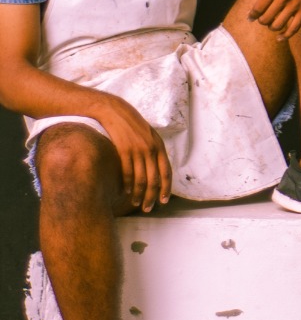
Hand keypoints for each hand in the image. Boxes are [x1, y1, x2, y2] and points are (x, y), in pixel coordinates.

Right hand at [97, 95, 171, 211]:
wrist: (115, 111)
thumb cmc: (133, 125)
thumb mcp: (149, 135)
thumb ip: (154, 151)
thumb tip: (157, 169)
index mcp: (159, 146)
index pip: (166, 172)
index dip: (166, 188)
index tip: (164, 201)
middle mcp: (150, 149)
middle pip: (154, 179)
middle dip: (151, 196)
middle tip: (148, 208)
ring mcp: (137, 150)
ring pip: (140, 179)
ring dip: (138, 194)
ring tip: (136, 203)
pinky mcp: (123, 150)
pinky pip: (127, 172)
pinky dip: (127, 185)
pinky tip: (126, 192)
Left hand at [248, 0, 300, 39]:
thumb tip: (256, 9)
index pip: (258, 7)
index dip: (252, 15)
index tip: (250, 17)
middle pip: (266, 18)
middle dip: (261, 21)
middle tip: (263, 18)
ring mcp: (295, 4)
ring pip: (277, 25)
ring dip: (271, 27)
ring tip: (272, 23)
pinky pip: (294, 28)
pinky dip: (285, 36)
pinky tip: (280, 37)